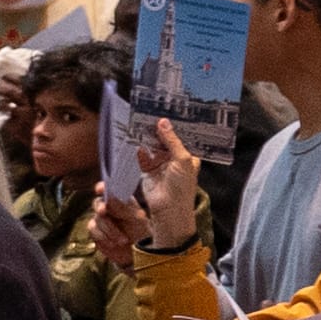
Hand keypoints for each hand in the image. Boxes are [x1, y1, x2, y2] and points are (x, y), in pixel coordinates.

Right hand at [130, 115, 211, 249]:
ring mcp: (160, 163)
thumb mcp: (182, 160)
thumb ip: (171, 141)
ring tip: (139, 119)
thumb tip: (163, 122)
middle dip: (157, 128)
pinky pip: (141, 155)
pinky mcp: (146, 169)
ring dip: (146, 136)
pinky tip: (132, 135)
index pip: (180, 136)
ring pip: (152, 145)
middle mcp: (174, 157)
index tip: (166, 109)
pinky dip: (137, 146)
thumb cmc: (182, 187)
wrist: (168, 209)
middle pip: (164, 139)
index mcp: (187, 155)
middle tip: (149, 110)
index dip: (174, 124)